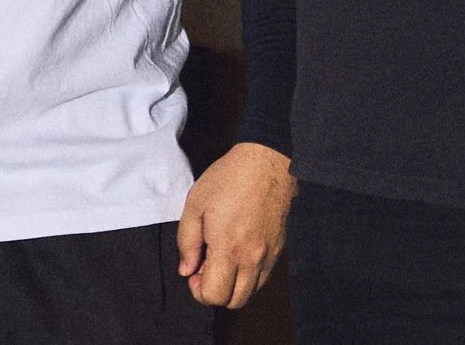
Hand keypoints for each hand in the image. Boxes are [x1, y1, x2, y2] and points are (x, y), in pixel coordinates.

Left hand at [177, 142, 293, 308]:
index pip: (215, 295)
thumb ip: (187, 242)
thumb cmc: (228, 179)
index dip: (199, 291)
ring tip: (223, 261)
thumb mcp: (195, 204)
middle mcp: (252, 258)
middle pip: (235, 301)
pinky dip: (248, 277)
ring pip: (251, 293)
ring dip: (233, 287)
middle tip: (206, 268)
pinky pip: (263, 278)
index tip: (194, 271)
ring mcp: (268, 255)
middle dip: (216, 293)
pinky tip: (238, 255)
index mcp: (228, 248)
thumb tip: (186, 270)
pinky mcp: (278, 249)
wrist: (266, 163)